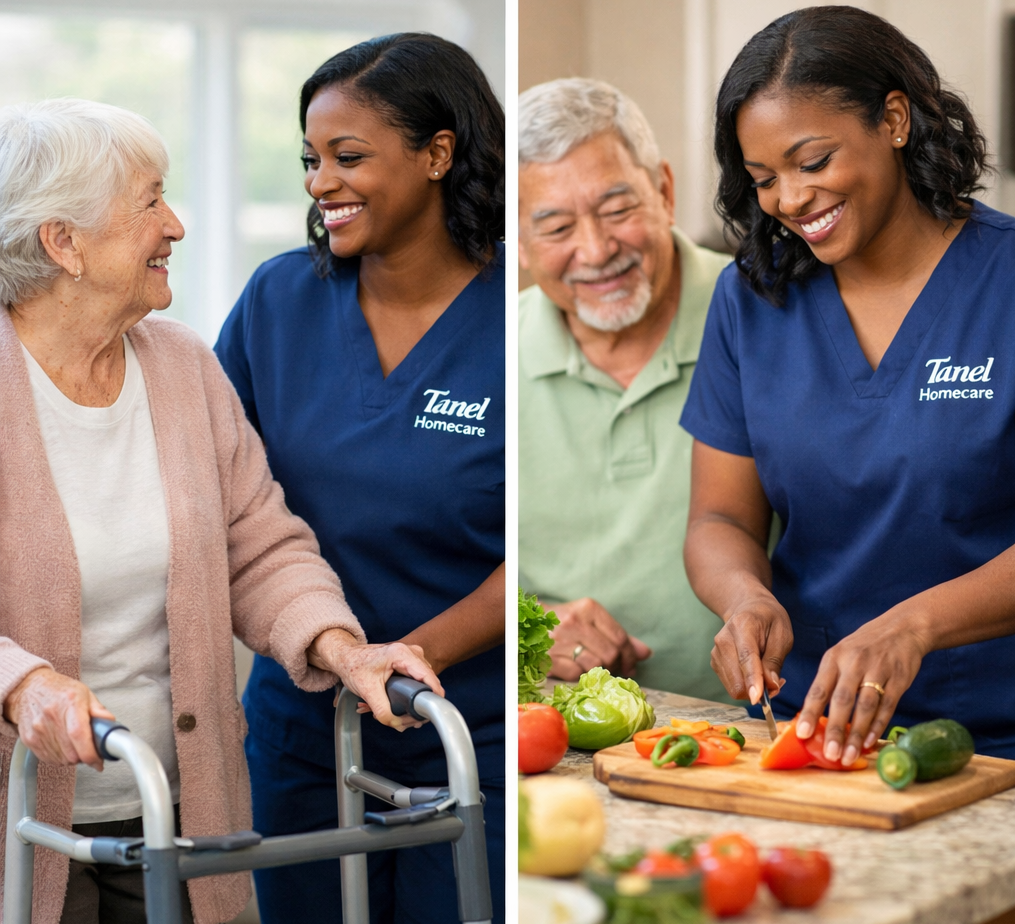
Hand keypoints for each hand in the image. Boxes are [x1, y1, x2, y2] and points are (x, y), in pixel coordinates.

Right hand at [3, 667, 114, 770]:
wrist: (29, 689)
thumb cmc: (59, 690)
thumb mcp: (84, 693)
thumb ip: (99, 710)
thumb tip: (110, 725)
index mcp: (70, 703)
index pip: (79, 734)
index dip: (90, 753)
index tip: (98, 761)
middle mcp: (52, 717)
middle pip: (72, 753)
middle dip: (85, 756)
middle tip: (89, 748)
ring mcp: (39, 730)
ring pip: (62, 760)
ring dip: (73, 758)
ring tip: (75, 743)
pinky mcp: (30, 740)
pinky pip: (49, 759)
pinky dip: (60, 758)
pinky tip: (63, 745)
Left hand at [308, 629, 444, 730]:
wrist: (346, 657)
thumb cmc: (353, 666)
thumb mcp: (367, 690)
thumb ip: (382, 709)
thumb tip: (397, 724)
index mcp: (402, 654)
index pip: (428, 676)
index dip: (434, 696)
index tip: (432, 713)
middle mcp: (411, 652)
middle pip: (427, 682)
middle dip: (419, 704)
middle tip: (407, 721)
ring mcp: (412, 657)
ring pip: (423, 683)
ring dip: (414, 700)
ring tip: (399, 714)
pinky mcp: (409, 663)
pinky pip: (417, 681)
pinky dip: (410, 695)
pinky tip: (399, 705)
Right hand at [547, 598, 651, 680]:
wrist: (529, 625)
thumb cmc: (566, 623)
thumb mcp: (592, 621)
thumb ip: (618, 635)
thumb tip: (646, 653)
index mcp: (588, 608)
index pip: (620, 637)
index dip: (630, 656)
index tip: (631, 665)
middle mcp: (574, 622)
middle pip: (611, 653)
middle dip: (617, 666)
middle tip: (616, 670)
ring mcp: (560, 640)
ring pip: (596, 665)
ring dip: (599, 671)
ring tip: (594, 667)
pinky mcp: (549, 658)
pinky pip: (577, 674)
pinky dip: (581, 675)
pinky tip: (577, 668)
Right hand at [711, 593, 792, 703]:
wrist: (747, 608)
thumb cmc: (769, 619)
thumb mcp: (782, 634)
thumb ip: (775, 660)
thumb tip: (771, 686)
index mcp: (742, 626)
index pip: (746, 657)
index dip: (752, 679)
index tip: (757, 698)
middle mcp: (723, 640)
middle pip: (737, 679)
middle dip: (758, 690)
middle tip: (777, 683)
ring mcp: (716, 652)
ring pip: (734, 686)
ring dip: (753, 689)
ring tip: (768, 674)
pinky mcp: (715, 662)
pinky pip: (732, 685)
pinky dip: (746, 686)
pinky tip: (755, 674)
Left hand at [796, 611, 926, 766]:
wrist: (901, 628)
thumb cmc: (863, 648)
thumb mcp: (840, 656)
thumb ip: (829, 683)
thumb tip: (813, 717)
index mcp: (833, 659)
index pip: (818, 689)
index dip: (809, 713)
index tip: (800, 734)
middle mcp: (853, 663)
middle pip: (841, 701)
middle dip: (834, 730)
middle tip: (830, 754)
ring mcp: (877, 670)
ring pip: (865, 707)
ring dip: (856, 734)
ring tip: (849, 755)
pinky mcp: (899, 678)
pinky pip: (887, 705)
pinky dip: (878, 726)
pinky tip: (869, 742)